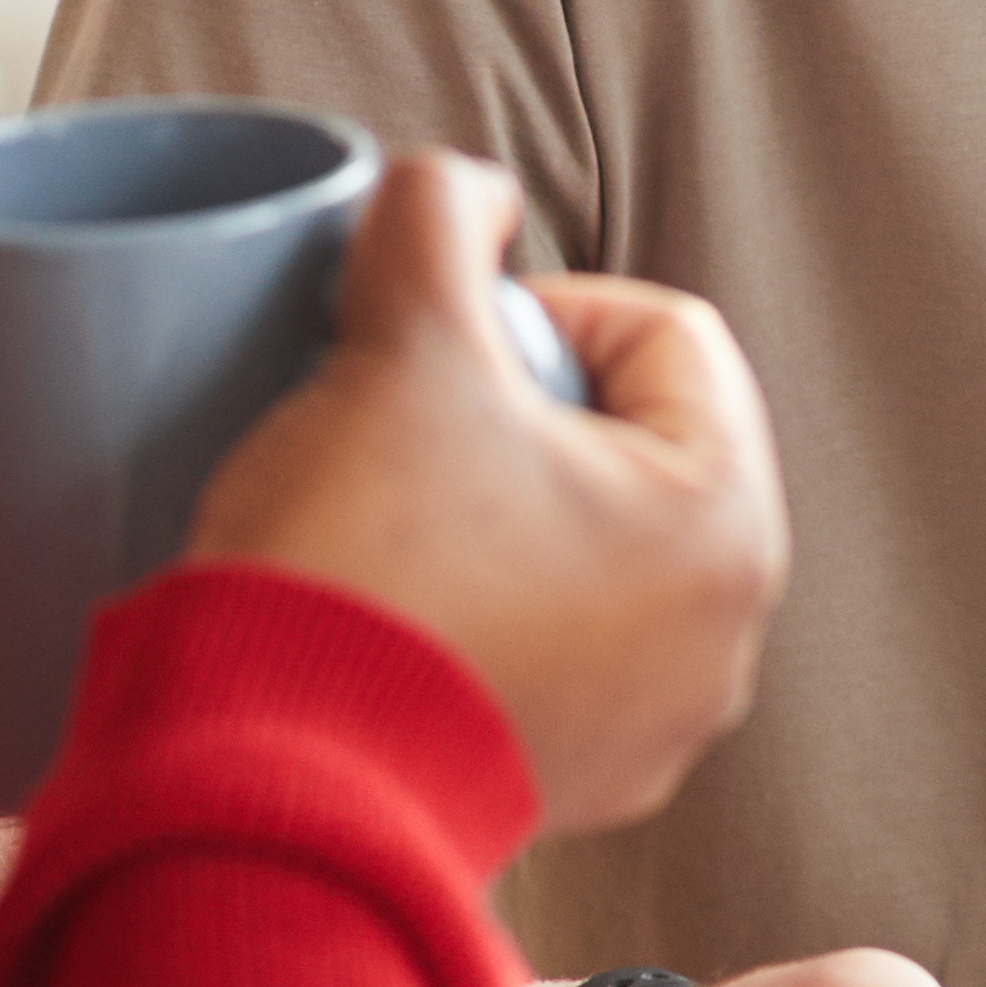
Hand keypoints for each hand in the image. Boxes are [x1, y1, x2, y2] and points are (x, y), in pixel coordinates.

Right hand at [187, 153, 783, 834]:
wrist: (256, 785)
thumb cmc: (354, 567)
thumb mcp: (398, 338)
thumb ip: (438, 213)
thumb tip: (469, 198)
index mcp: (729, 529)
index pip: (666, 333)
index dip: (541, 306)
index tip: (436, 350)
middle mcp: (723, 645)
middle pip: (630, 440)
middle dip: (519, 410)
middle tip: (402, 424)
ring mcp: (651, 732)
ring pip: (584, 542)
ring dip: (496, 506)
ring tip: (386, 514)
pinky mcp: (569, 788)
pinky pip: (544, 644)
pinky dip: (478, 607)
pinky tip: (390, 607)